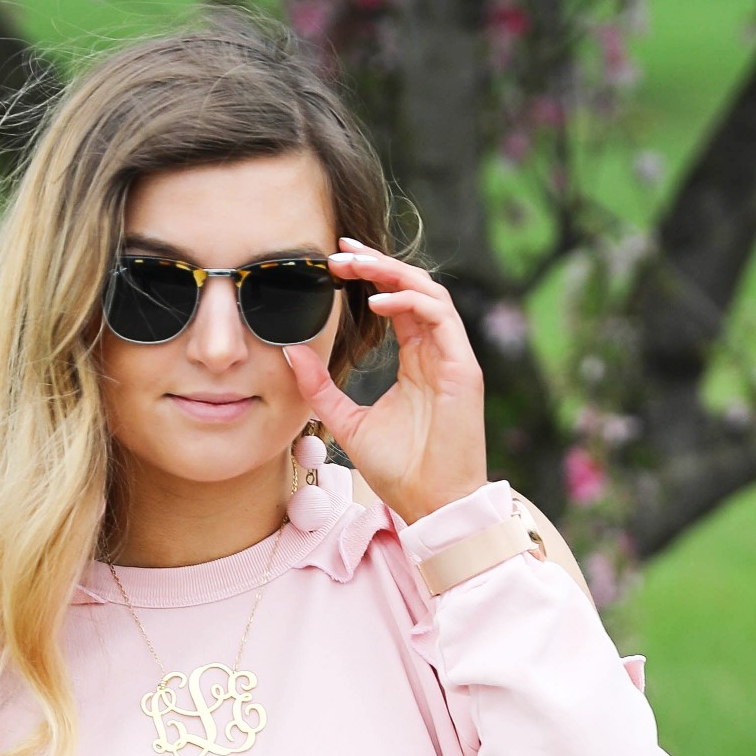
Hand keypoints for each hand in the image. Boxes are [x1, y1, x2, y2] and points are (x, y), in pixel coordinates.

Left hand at [286, 242, 488, 524]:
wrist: (431, 505)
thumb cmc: (399, 469)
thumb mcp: (347, 421)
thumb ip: (320, 386)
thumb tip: (291, 352)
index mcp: (416, 359)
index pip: (396, 301)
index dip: (370, 275)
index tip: (334, 260)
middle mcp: (437, 352)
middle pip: (412, 287)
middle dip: (377, 263)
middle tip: (339, 251)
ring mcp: (453, 358)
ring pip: (429, 292)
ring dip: (392, 272)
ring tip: (355, 265)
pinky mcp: (464, 369)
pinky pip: (441, 318)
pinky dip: (411, 302)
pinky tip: (379, 301)